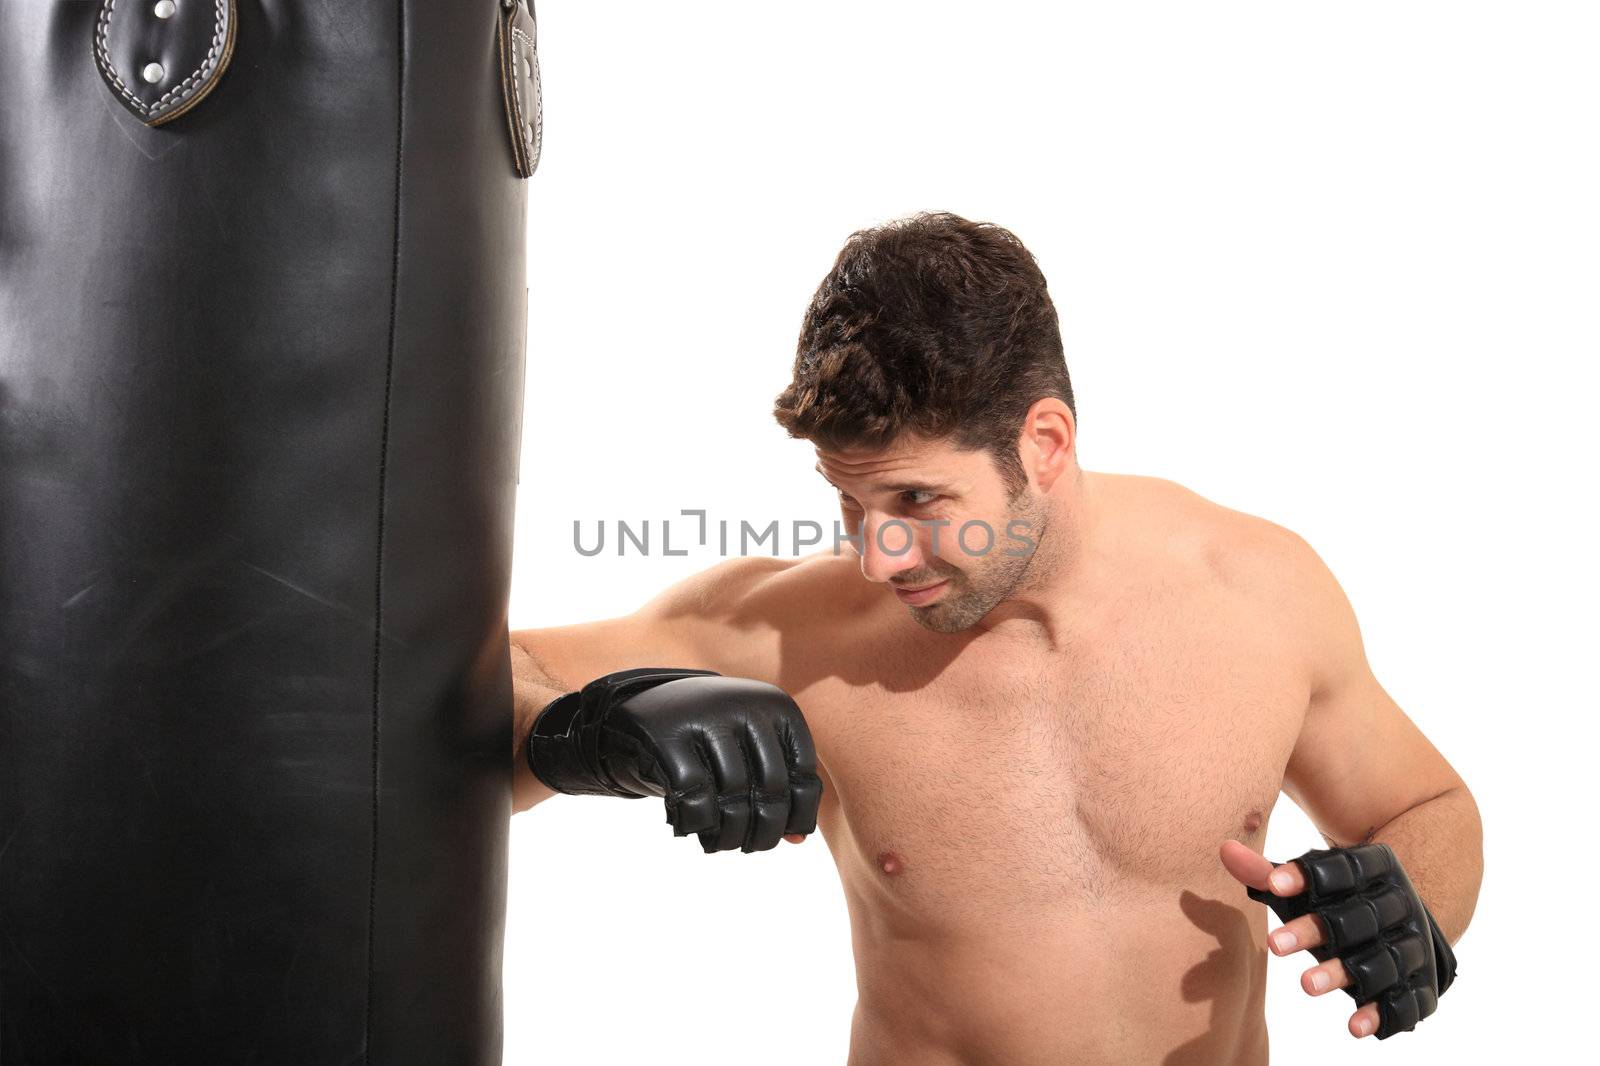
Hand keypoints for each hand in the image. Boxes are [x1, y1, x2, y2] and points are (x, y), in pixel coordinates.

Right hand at [527, 668, 823, 853]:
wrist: (643, 709)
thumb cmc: (709, 742)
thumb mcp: (750, 753)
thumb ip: (778, 789)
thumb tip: (799, 839)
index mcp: (776, 707)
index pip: (804, 774)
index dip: (798, 815)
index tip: (785, 837)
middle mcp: (745, 705)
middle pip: (770, 790)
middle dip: (764, 831)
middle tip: (752, 847)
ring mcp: (705, 717)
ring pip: (732, 798)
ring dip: (728, 834)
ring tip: (719, 843)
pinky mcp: (667, 735)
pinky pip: (694, 797)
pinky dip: (695, 822)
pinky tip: (688, 828)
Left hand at [1221, 839, 1455, 1039]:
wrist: (1407, 916)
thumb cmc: (1340, 896)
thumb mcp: (1311, 881)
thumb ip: (1268, 872)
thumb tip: (1225, 851)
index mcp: (1375, 868)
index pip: (1342, 869)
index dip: (1308, 876)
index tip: (1274, 886)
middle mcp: (1399, 905)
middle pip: (1357, 919)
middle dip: (1317, 932)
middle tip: (1274, 945)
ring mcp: (1412, 945)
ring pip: (1380, 961)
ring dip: (1342, 974)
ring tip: (1305, 985)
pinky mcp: (1420, 984)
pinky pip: (1405, 1001)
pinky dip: (1381, 1014)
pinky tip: (1354, 1027)